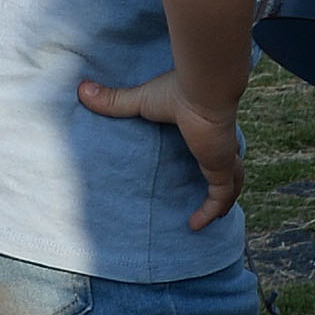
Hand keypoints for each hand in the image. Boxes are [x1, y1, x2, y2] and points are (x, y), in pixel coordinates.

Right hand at [78, 69, 242, 229]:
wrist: (201, 91)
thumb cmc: (176, 90)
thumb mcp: (141, 99)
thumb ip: (114, 100)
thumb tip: (81, 89)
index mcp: (206, 126)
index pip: (214, 143)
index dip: (211, 153)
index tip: (202, 161)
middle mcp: (220, 142)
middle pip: (230, 164)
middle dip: (225, 178)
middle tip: (214, 192)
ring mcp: (223, 157)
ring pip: (232, 183)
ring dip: (224, 200)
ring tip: (212, 215)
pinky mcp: (221, 169)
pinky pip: (219, 198)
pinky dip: (210, 212)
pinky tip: (195, 225)